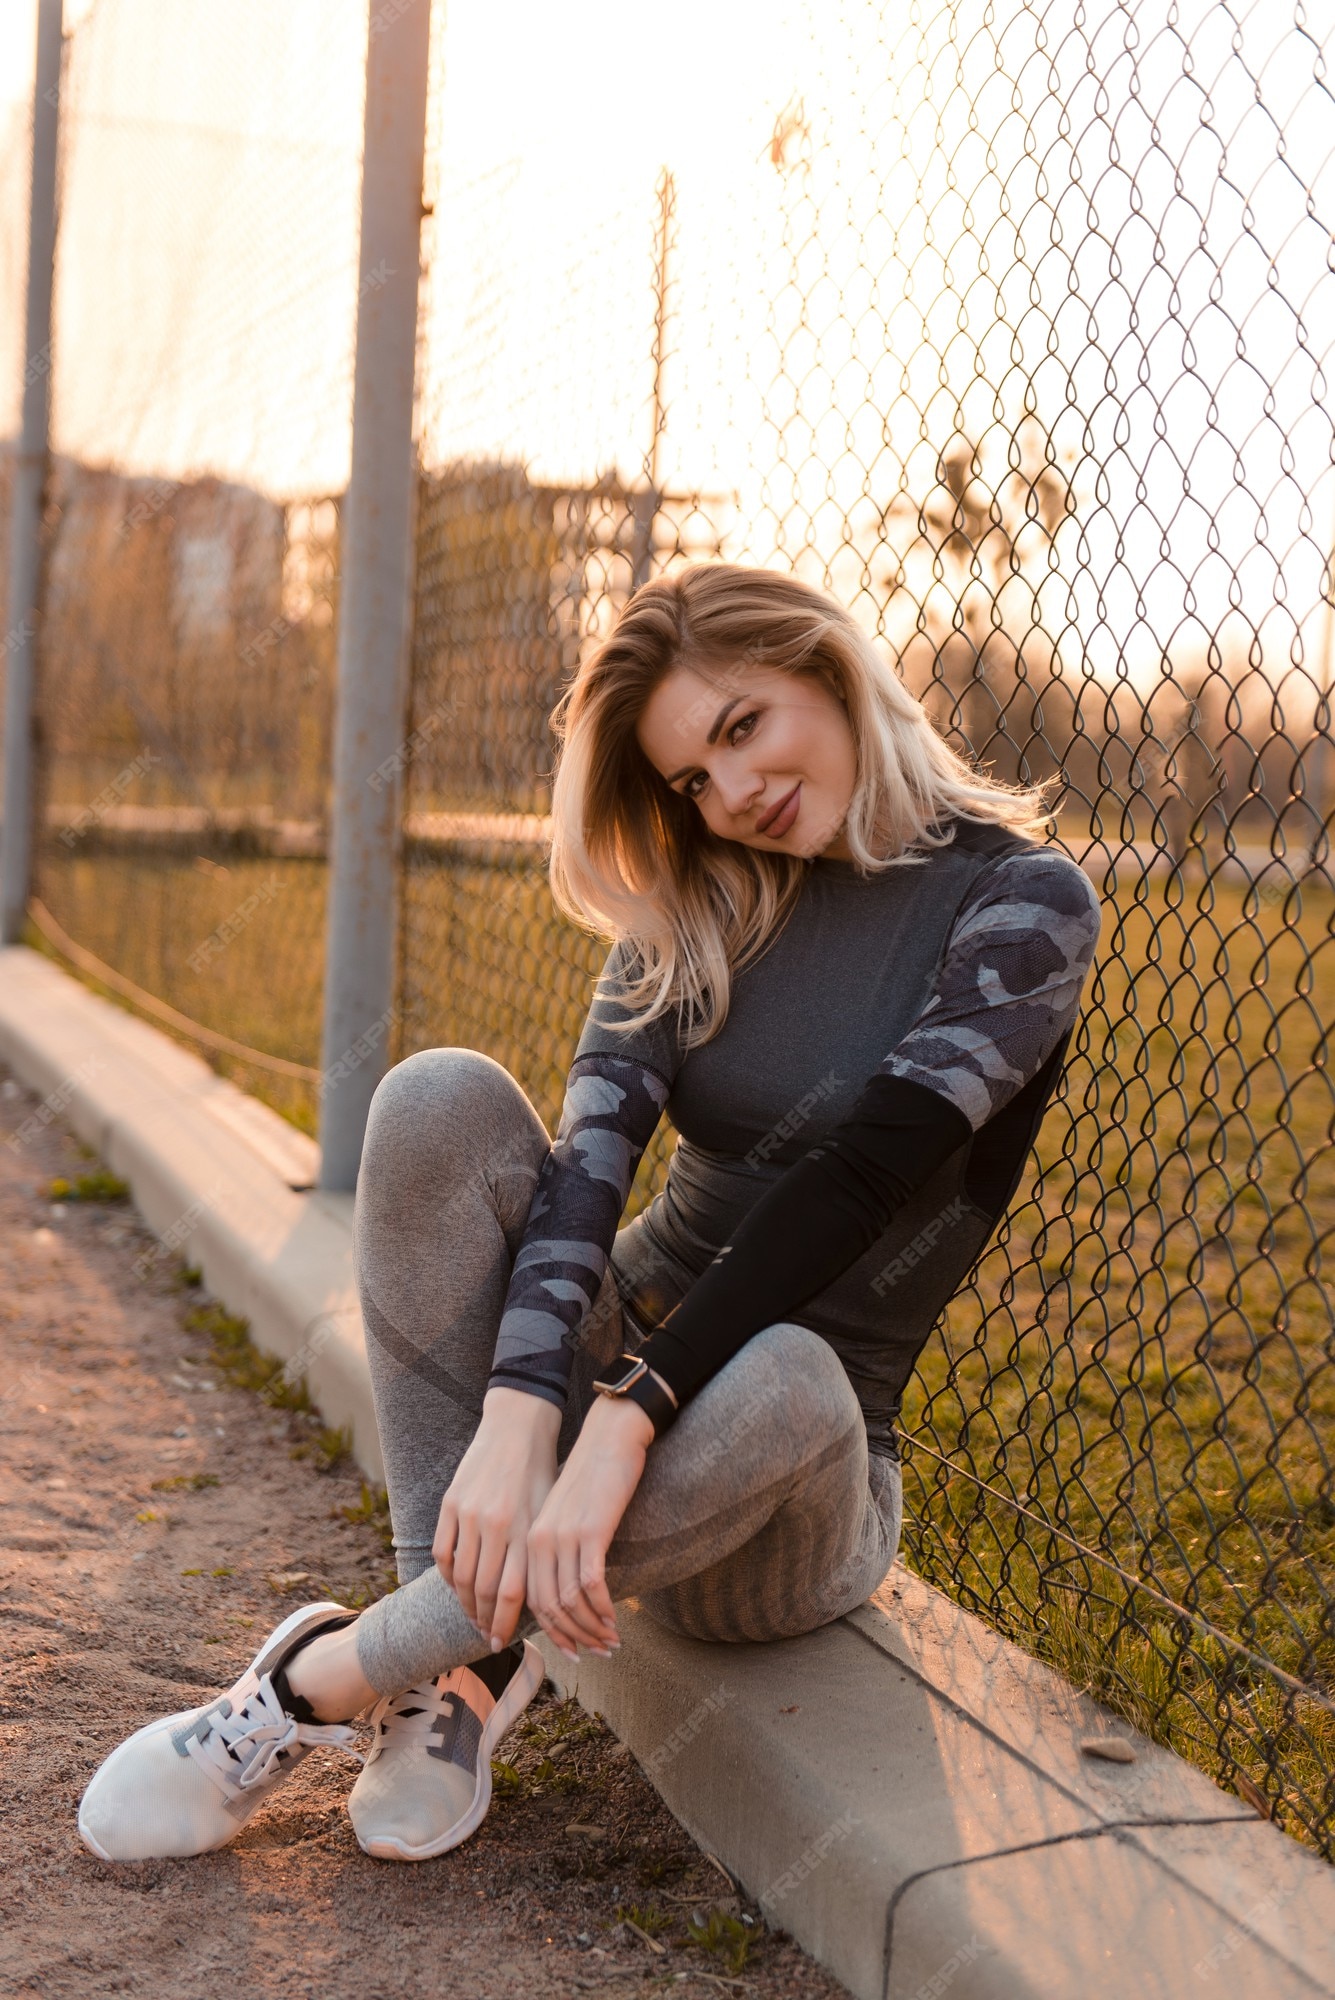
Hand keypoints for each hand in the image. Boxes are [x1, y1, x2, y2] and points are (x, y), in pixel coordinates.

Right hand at [433, 1387, 561, 1649]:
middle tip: (487, 1637)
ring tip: (473, 1617)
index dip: (504, 1624)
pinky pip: (442, 1552)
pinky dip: (447, 1575)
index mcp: (526, 1531)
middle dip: (484, 1621)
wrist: (518, 1426)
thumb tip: (529, 1601)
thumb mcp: (547, 1514)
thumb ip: (535, 1555)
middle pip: (483, 1590)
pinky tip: (457, 1586)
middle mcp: (498, 1526)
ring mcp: (471, 1514)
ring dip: (465, 1604)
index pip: (511, 1594)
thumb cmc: (542, 1474)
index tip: (501, 1643)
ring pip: (460, 1576)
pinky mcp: (451, 1503)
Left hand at [526, 1393, 653, 1659]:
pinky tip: (617, 1621)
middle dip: (570, 1639)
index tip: (568, 1651)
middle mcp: (541, 1540)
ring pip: (570, 1602)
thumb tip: (567, 1590)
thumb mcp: (565, 1513)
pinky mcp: (591, 1531)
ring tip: (611, 1643)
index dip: (549, 1632)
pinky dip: (604, 1609)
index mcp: (531, 1537)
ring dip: (591, 1629)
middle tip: (593, 1655)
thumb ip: (559, 1547)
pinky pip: (592, 1585)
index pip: (529, 1599)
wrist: (611, 1435)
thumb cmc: (593, 1474)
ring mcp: (564, 1536)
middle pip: (547, 1608)